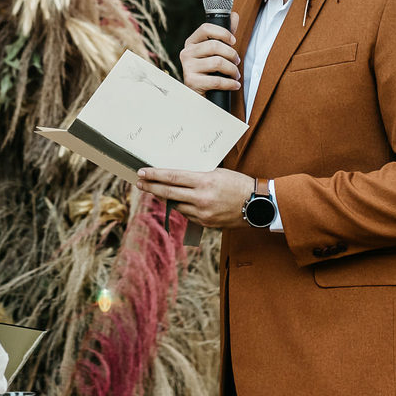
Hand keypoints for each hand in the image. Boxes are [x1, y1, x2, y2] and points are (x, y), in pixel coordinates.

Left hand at [135, 167, 253, 228]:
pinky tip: (175, 201)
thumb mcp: (217, 173)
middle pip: (168, 193)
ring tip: (154, 191)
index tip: (142, 172)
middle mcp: (201, 199)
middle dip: (151, 187)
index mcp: (204, 182)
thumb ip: (197, 175)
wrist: (257, 205)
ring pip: (175, 205)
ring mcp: (203, 214)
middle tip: (139, 183)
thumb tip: (176, 175)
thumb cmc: (238, 184)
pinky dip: (179, 207)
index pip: (172, 177)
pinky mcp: (205, 223)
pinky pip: (186, 214)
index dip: (155, 175)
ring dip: (163, 198)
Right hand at [180, 12, 240, 95]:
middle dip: (231, 54)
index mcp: (191, 43)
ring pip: (217, 62)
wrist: (199, 96)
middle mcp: (186, 53)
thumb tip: (234, 15)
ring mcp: (187, 67)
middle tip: (237, 62)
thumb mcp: (216, 53)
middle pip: (214, 45)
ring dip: (232, 70)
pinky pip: (216, 80)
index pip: (205, 28)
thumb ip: (224, 35)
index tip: (233, 41)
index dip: (222, 33)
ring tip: (235, 75)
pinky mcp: (191, 81)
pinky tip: (234, 85)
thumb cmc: (209, 72)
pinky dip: (230, 83)